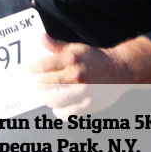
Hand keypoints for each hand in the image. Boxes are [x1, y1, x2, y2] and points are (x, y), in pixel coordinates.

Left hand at [30, 34, 150, 118]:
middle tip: (36, 85)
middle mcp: (76, 75)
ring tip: (47, 98)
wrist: (119, 70)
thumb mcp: (76, 48)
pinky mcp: (89, 105)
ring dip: (48, 100)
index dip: (35, 68)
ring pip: (55, 101)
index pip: (45, 65)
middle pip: (47, 84)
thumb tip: (40, 37)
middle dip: (38, 85)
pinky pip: (69, 114)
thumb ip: (56, 46)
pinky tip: (59, 109)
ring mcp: (83, 92)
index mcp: (72, 59)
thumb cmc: (95, 58)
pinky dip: (61, 113)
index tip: (31, 70)